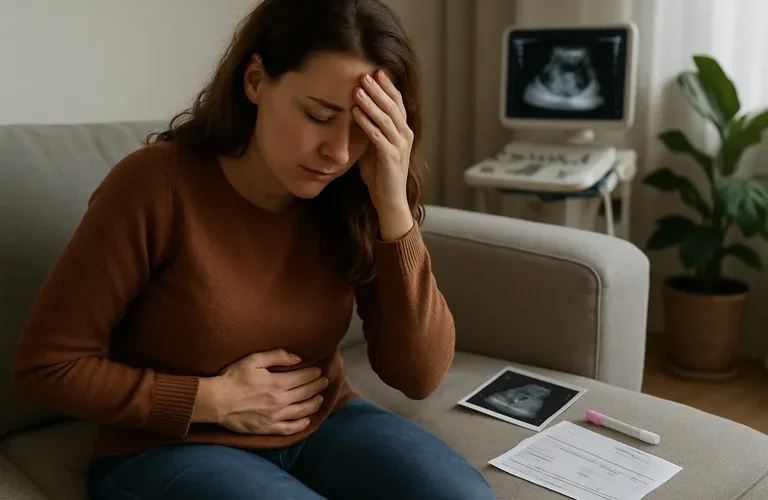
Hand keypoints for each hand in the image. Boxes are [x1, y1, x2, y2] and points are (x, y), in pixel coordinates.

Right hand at [193, 349, 328, 434]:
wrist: (215, 401)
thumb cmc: (233, 378)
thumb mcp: (254, 360)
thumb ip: (277, 356)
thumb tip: (297, 358)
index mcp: (277, 383)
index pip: (302, 378)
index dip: (313, 374)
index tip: (318, 371)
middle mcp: (279, 401)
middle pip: (305, 393)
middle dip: (317, 386)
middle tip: (324, 382)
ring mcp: (274, 416)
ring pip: (301, 411)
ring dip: (313, 404)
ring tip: (320, 398)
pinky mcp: (267, 428)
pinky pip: (289, 428)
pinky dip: (301, 425)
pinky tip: (307, 420)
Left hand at [353, 71, 414, 239]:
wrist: (390, 200)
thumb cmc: (381, 174)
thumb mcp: (375, 147)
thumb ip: (370, 130)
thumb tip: (355, 112)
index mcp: (403, 131)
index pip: (397, 103)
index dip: (387, 86)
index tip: (376, 71)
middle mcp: (405, 135)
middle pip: (393, 106)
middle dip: (378, 89)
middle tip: (365, 74)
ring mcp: (399, 146)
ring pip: (386, 118)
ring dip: (371, 102)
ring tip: (357, 89)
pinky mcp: (391, 157)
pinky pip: (377, 135)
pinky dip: (366, 122)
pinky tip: (354, 112)